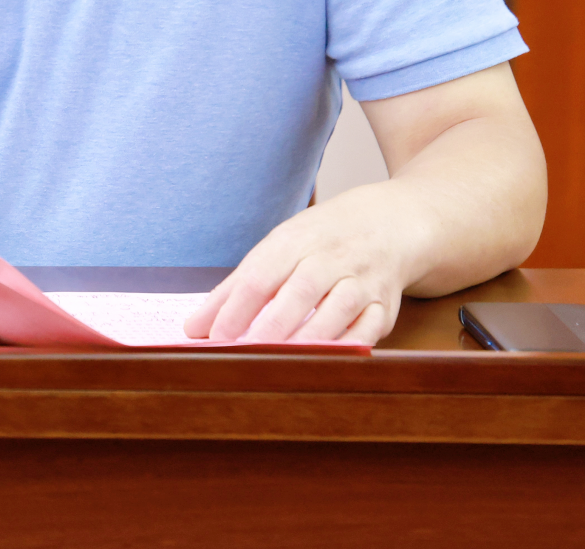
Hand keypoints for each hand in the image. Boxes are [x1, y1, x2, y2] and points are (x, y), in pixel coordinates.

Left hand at [183, 186, 423, 344]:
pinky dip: (352, 345)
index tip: (215, 337)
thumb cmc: (320, 240)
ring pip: (340, 307)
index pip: (261, 275)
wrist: (388, 222)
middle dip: (273, 323)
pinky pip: (371, 327)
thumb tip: (195, 327)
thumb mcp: (278, 248)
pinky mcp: (384, 305)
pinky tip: (329, 361)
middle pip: (301, 289)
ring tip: (284, 361)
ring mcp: (361, 279)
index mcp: (296, 240)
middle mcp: (331, 257)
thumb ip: (236, 289)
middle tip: (246, 352)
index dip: (237, 307)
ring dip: (312, 336)